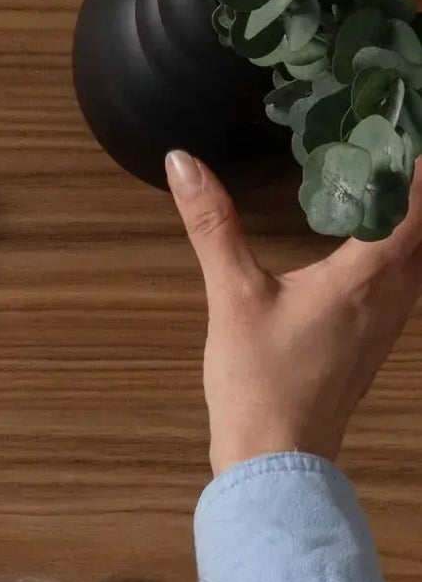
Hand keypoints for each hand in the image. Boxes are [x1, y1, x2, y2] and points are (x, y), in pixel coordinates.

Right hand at [166, 151, 421, 474]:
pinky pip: (408, 278)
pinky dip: (403, 247)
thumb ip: (212, 226)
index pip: (417, 200)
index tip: (396, 123)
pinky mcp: (378, 339)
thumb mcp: (231, 297)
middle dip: (414, 185)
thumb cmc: (259, 381)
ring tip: (384, 181)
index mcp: (368, 273)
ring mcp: (392, 319)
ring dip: (412, 217)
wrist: (276, 457)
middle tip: (387, 144)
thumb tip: (182, 162)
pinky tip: (370, 241)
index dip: (415, 161)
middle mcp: (395, 292)